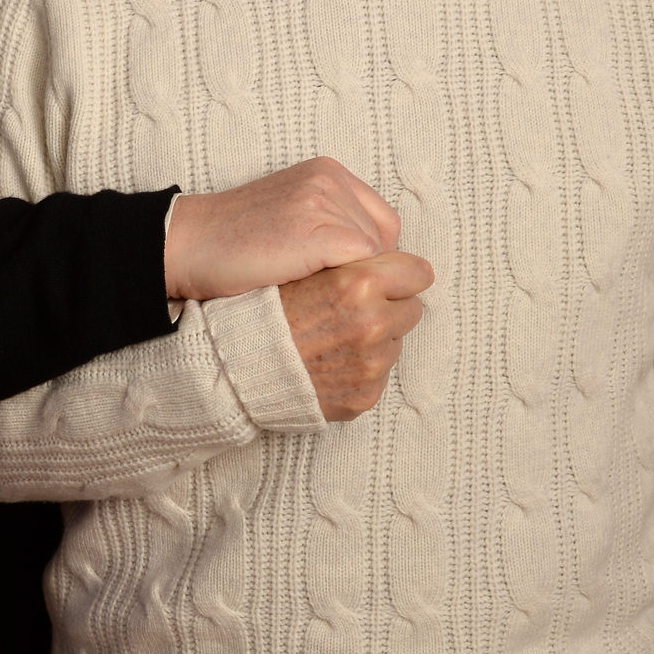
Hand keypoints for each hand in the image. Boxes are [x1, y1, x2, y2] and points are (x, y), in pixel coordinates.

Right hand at [165, 158, 400, 300]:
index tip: (344, 278)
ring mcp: (322, 204)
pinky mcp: (315, 234)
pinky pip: (362, 267)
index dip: (371, 256)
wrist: (189, 244)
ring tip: (321, 297)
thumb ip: (330, 220)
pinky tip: (319, 299)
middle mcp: (329, 180)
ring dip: (356, 282)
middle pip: (384, 238)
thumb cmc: (233, 240)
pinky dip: (346, 289)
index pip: (382, 220)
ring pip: (375, 257)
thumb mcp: (290, 212)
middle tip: (334, 293)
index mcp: (327, 171)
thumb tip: (374, 257)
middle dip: (367, 270)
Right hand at [278, 250, 432, 419]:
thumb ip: (354, 261)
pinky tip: (331, 361)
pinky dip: (361, 368)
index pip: (418, 272)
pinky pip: (380, 374)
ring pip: (397, 342)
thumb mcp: (307, 267)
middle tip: (354, 309)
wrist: (236, 363)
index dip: (401, 273)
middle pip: (412, 308)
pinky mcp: (365, 395)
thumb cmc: (265, 310)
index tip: (391, 277)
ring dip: (376, 338)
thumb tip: (392, 258)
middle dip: (390, 305)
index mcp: (359, 284)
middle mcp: (372, 324)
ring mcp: (370, 364)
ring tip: (336, 336)